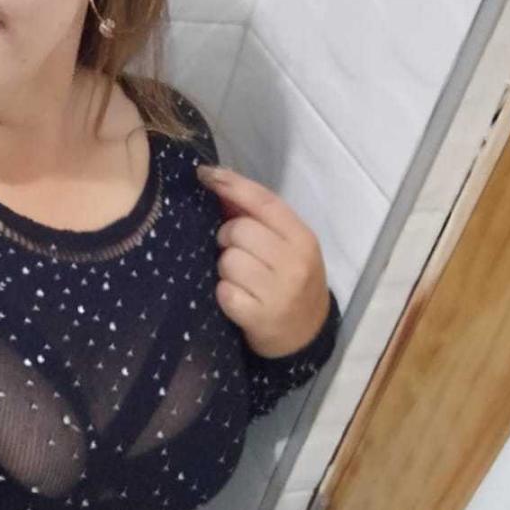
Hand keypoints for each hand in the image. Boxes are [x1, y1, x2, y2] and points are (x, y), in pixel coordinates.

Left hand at [196, 164, 331, 358]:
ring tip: (241, 279)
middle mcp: (294, 262)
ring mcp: (278, 291)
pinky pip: (224, 292)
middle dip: (227, 238)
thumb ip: (260, 219)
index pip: (264, 201)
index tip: (205, 174)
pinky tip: (238, 299)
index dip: (231, 184)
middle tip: (236, 252)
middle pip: (239, 230)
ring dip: (225, 269)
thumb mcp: (288, 247)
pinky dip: (224, 294)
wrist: (304, 335)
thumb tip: (220, 185)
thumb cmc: (290, 282)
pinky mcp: (259, 316)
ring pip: (228, 260)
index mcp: (302, 238)